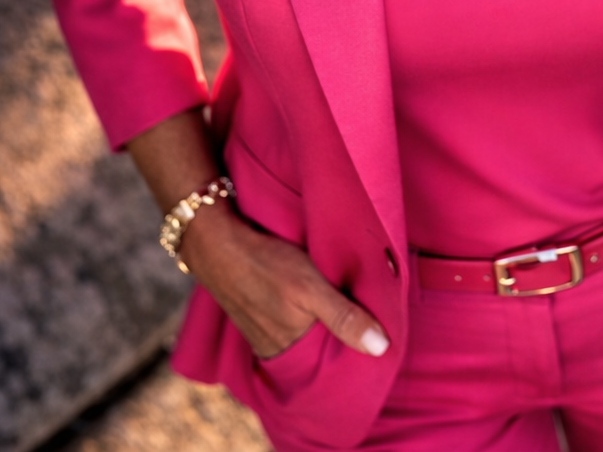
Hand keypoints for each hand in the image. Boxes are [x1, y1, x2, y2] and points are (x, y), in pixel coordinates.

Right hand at [179, 198, 390, 359]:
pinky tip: (319, 296)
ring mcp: (266, 334)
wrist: (217, 242)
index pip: (335, 361)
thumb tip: (382, 348)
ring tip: (352, 304)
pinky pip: (293, 322)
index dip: (359, 348)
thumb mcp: (310, 287)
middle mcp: (278, 350)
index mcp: (292, 351)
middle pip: (322, 348)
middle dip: (345, 335)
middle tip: (374, 315)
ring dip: (326, 322)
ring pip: (309, 333)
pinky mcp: (260, 316)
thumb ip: (343, 318)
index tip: (385, 335)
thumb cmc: (265, 263)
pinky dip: (307, 313)